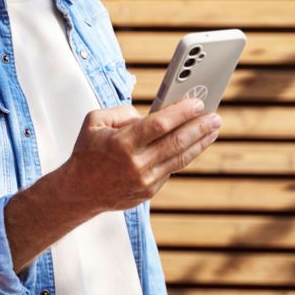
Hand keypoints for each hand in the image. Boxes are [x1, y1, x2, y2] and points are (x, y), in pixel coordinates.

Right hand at [62, 98, 221, 217]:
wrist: (79, 191)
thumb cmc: (87, 152)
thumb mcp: (95, 121)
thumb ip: (123, 113)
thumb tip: (151, 115)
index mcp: (122, 143)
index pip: (159, 125)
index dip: (181, 112)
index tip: (198, 102)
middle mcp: (136, 163)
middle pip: (176, 142)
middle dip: (199, 127)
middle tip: (215, 116)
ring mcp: (144, 180)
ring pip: (180, 158)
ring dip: (200, 142)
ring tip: (213, 129)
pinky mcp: (149, 191)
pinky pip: (172, 169)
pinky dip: (185, 155)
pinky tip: (196, 144)